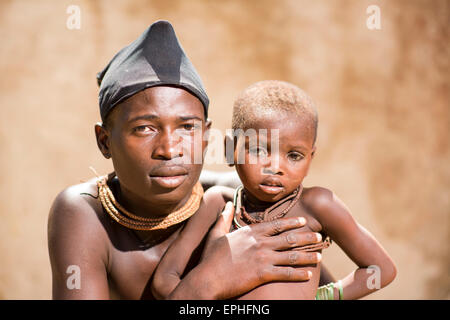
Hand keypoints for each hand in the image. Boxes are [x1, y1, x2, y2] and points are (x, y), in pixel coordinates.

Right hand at [198, 202, 322, 298]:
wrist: (207, 278)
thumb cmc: (210, 258)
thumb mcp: (216, 234)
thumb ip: (223, 219)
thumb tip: (226, 205)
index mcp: (250, 232)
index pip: (276, 224)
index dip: (292, 222)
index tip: (304, 221)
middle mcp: (260, 243)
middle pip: (289, 238)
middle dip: (306, 237)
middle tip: (319, 236)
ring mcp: (263, 258)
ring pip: (292, 255)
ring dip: (308, 255)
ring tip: (320, 256)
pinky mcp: (263, 274)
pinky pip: (286, 273)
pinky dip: (299, 274)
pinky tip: (309, 274)